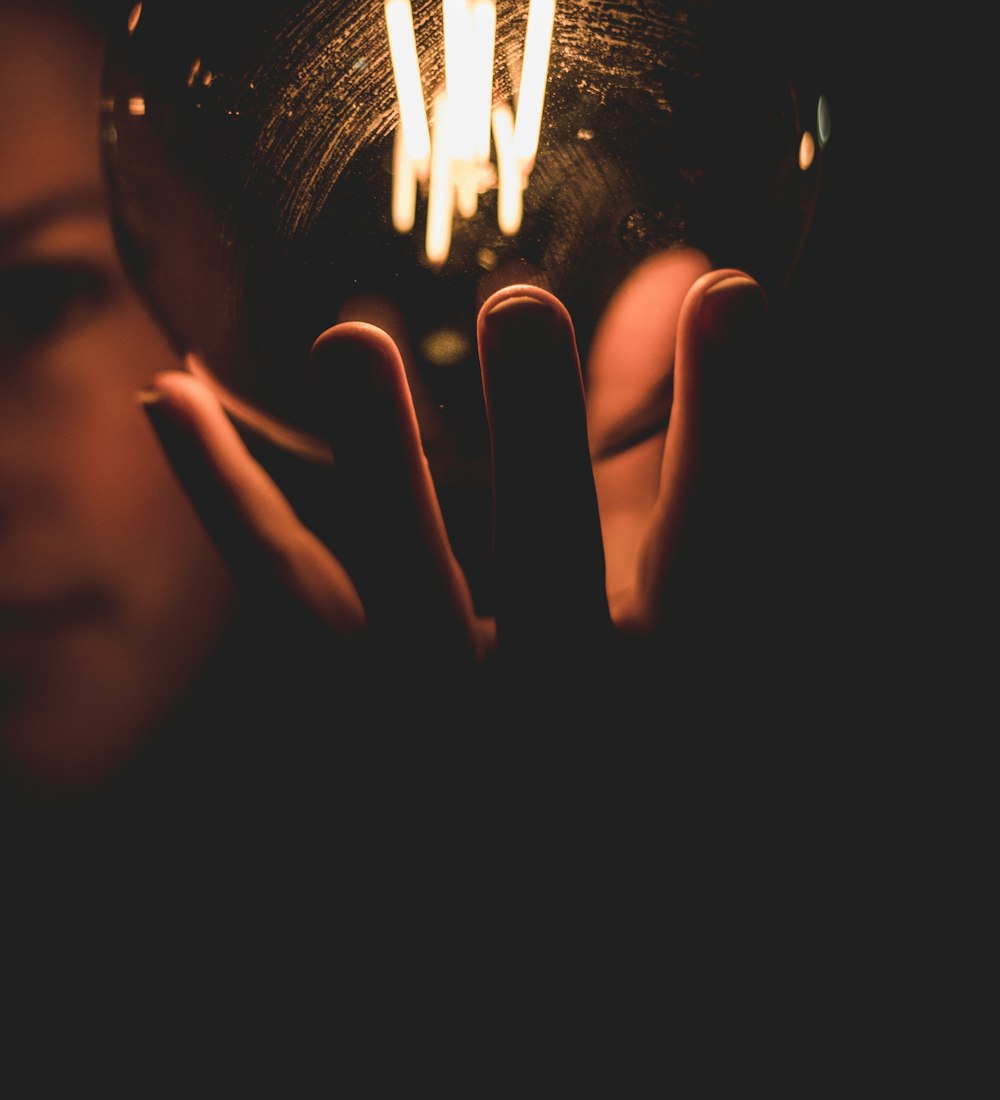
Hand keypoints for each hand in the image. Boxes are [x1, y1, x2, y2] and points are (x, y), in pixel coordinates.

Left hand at [140, 248, 772, 666]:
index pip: (713, 530)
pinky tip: (170, 392)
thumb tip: (684, 280)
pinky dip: (222, 486)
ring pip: (400, 580)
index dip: (730, 412)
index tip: (727, 294)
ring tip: (349, 339)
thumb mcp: (672, 585)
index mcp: (670, 673)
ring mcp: (438, 714)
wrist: (527, 861)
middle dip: (541, 426)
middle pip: (551, 553)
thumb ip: (683, 442)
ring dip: (375, 455)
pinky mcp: (339, 705)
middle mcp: (560, 702)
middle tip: (520, 306)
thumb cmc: (622, 703)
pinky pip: (277, 589)